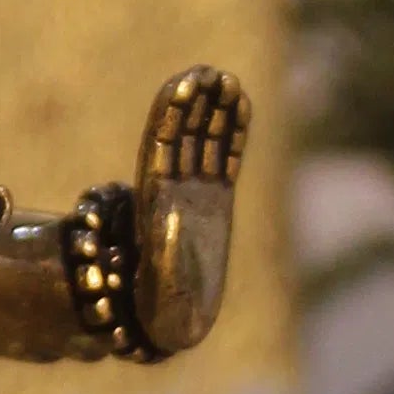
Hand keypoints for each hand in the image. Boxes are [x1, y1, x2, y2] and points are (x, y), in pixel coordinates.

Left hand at [129, 64, 247, 357]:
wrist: (175, 321)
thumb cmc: (163, 308)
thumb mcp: (160, 279)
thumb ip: (167, 253)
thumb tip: (170, 224)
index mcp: (153, 203)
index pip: (161, 147)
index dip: (170, 116)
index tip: (184, 85)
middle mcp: (172, 191)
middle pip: (182, 135)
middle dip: (195, 104)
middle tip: (208, 71)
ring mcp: (195, 193)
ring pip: (202, 141)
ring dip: (213, 109)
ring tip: (224, 77)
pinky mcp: (215, 200)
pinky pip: (223, 158)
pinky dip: (231, 132)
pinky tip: (239, 104)